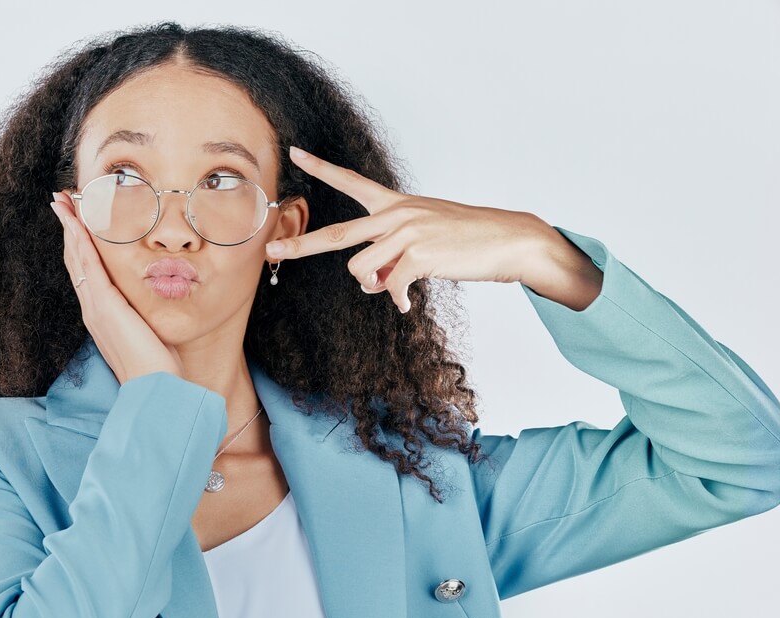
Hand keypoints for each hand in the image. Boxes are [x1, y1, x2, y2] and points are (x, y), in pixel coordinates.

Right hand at [50, 192, 184, 384]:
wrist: (154, 388)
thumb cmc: (157, 367)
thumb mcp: (150, 333)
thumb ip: (145, 315)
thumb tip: (155, 305)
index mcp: (102, 313)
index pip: (86, 270)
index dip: (78, 243)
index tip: (74, 219)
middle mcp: (92, 308)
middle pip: (74, 259)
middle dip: (68, 228)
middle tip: (60, 200)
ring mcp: (95, 306)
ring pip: (76, 258)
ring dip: (69, 227)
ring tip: (62, 201)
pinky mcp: (104, 305)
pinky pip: (88, 266)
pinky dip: (79, 240)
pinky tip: (75, 221)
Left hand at [264, 147, 560, 313]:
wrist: (508, 240)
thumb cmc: (466, 241)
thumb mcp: (422, 239)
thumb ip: (390, 256)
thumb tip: (370, 285)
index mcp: (395, 204)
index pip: (351, 181)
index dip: (321, 167)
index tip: (294, 152)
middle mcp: (396, 214)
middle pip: (336, 235)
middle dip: (299, 246)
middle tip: (271, 254)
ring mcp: (407, 233)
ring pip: (362, 271)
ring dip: (376, 287)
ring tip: (399, 286)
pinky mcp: (419, 255)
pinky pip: (390, 289)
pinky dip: (398, 301)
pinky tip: (409, 303)